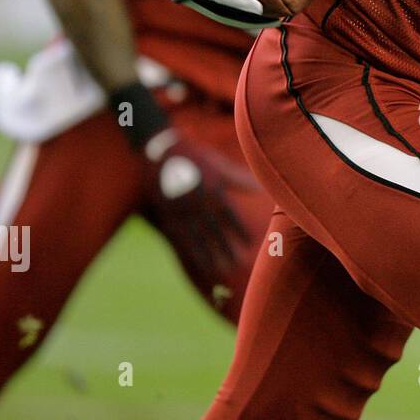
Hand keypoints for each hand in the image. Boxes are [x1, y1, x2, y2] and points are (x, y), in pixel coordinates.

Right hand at [106, 0, 278, 29]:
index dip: (240, 3)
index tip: (261, 8)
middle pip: (222, 14)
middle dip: (249, 20)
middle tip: (277, 21)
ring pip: (218, 12)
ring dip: (242, 17)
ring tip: (270, 19)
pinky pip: (213, 2)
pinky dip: (231, 5)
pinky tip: (251, 3)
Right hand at [144, 130, 255, 280]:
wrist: (160, 149)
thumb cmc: (194, 155)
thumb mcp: (218, 164)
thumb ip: (238, 178)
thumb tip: (260, 188)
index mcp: (212, 190)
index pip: (229, 215)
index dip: (239, 230)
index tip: (250, 243)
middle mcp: (197, 203)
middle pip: (214, 231)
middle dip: (226, 248)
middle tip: (238, 264)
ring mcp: (180, 210)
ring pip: (196, 238)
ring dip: (209, 255)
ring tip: (220, 270)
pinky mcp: (166, 214)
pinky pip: (179, 237)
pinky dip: (189, 251)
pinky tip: (197, 262)